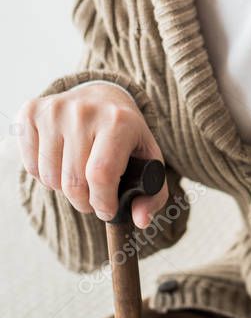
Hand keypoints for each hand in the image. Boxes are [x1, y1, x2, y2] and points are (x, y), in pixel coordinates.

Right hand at [14, 82, 167, 228]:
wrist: (102, 97)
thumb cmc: (126, 136)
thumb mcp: (148, 159)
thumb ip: (153, 194)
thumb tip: (141, 220)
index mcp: (119, 121)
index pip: (101, 175)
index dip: (102, 203)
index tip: (107, 210)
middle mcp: (85, 111)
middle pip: (74, 182)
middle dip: (84, 202)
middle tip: (92, 197)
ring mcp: (55, 110)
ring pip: (50, 177)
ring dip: (64, 189)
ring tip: (78, 176)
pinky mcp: (31, 112)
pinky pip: (30, 166)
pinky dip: (44, 175)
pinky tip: (60, 162)